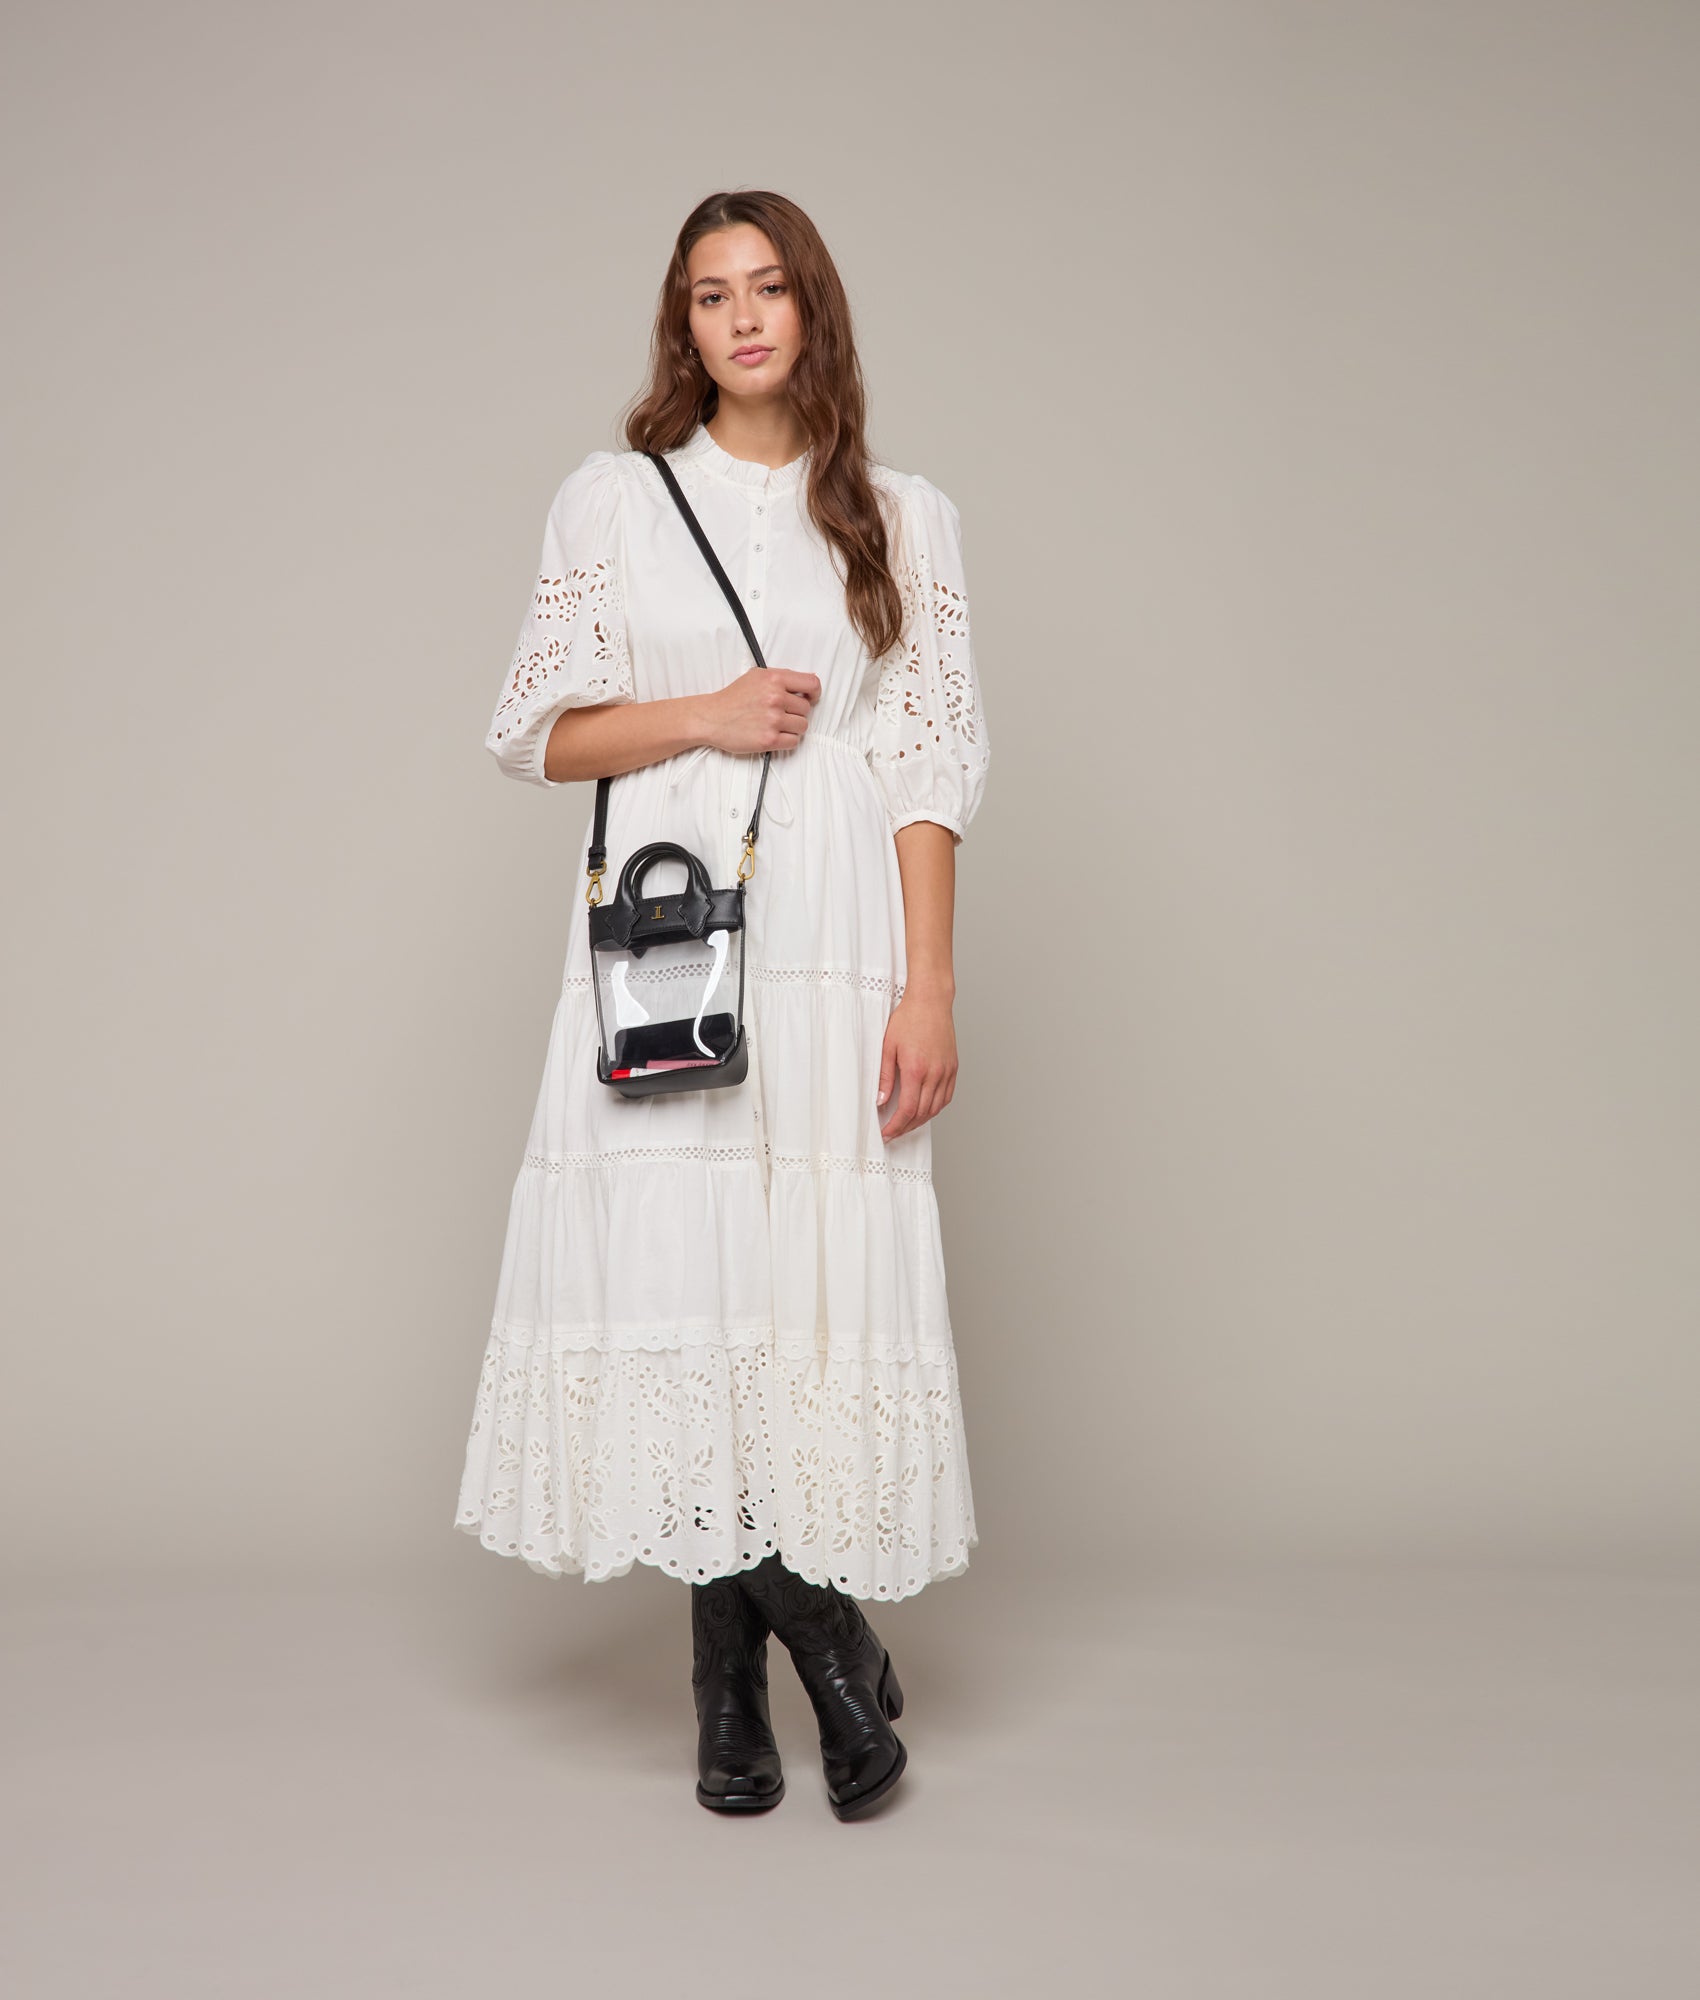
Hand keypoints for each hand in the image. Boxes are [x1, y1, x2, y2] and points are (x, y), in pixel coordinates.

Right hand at [701, 667, 820, 756]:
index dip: (814, 693)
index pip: (812, 684)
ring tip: (775, 724)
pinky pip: (794, 742)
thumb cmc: (733, 698)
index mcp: (774, 679)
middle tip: (780, 713)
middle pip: (806, 709)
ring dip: (792, 727)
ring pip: (803, 726)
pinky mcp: (768, 740)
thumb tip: (808, 683)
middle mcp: (775, 698)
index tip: (810, 698)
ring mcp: (773, 720)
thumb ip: (782, 678)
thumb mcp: (757, 676)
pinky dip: (786, 740)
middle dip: (796, 712)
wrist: (711, 717)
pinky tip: (774, 735)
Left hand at [876, 989, 957, 1139]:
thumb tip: (880, 1101)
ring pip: (936, 1108)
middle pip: (922, 1113)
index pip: (907, 1110)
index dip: (896, 1126)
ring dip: (920, 1121)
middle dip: (905, 1127)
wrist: (930, 1001)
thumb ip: (884, 1077)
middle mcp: (935, 1074)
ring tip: (906, 1125)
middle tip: (892, 1133)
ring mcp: (947, 1071)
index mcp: (916, 1070)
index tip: (886, 1133)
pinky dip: (935, 1108)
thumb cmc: (908, 1019)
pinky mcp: (953, 1067)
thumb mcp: (887, 1047)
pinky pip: (947, 1096)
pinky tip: (925, 1110)